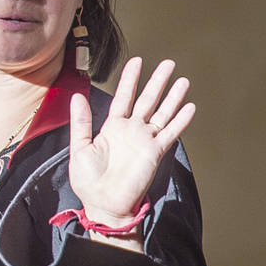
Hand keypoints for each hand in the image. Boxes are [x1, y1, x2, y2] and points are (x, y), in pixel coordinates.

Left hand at [69, 55, 194, 225]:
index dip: (130, 79)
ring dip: (172, 97)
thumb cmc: (88, 181)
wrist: (103, 204)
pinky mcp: (155, 152)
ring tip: (182, 80)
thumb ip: (81, 121)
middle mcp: (131, 131)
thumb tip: (77, 96)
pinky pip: (170, 133)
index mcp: (112, 127)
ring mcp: (145, 141)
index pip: (123, 97)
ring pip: (162, 113)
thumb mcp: (79, 147)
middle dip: (157, 81)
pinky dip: (180, 120)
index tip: (137, 61)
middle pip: (147, 100)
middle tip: (168, 63)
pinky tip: (189, 107)